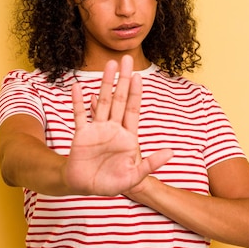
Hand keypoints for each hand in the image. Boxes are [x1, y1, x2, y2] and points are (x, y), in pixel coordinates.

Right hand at [63, 55, 172, 195]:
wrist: (85, 188)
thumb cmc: (110, 182)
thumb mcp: (134, 176)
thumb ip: (151, 164)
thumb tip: (171, 152)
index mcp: (127, 136)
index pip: (132, 110)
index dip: (135, 93)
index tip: (138, 76)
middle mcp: (112, 128)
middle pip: (118, 99)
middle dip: (123, 80)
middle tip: (126, 59)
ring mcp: (96, 129)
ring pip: (102, 101)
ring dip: (105, 83)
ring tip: (109, 65)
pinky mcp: (81, 134)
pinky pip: (80, 115)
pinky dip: (78, 101)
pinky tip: (77, 87)